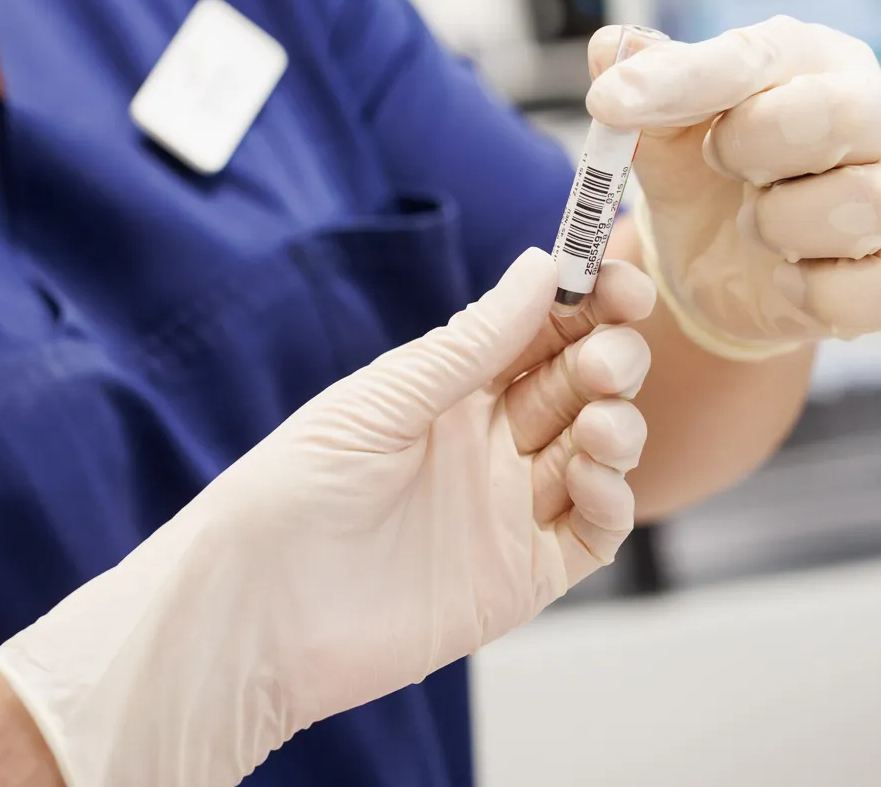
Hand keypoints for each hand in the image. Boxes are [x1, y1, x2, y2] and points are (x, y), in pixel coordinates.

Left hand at [0, 249, 649, 786]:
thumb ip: (468, 344)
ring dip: (619, 425)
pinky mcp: (523, 576)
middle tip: (605, 361)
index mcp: (446, 388)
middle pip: (579, 383)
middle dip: (609, 359)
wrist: (258, 612)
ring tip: (597, 424)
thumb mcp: (381, 402)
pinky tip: (593, 478)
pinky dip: (611, 498)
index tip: (622, 285)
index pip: (538, 330)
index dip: (589, 303)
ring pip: (598, 451)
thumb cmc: (290, 493)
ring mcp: (507, 508)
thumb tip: (539, 267)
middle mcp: (485, 442)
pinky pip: (592, 529)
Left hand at [587, 17, 880, 357]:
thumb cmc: (701, 164)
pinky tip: (783, 277)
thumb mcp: (659, 123)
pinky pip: (880, 291)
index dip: (682, 80)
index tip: (606, 103)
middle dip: (755, 146)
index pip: (756, 55)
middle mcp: (872, 119)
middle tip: (719, 162)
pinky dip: (816, 292)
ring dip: (782, 222)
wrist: (719, 254)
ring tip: (751, 222)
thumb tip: (612, 47)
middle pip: (844, 114)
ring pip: (869, 205)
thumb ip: (640, 81)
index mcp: (811, 61)